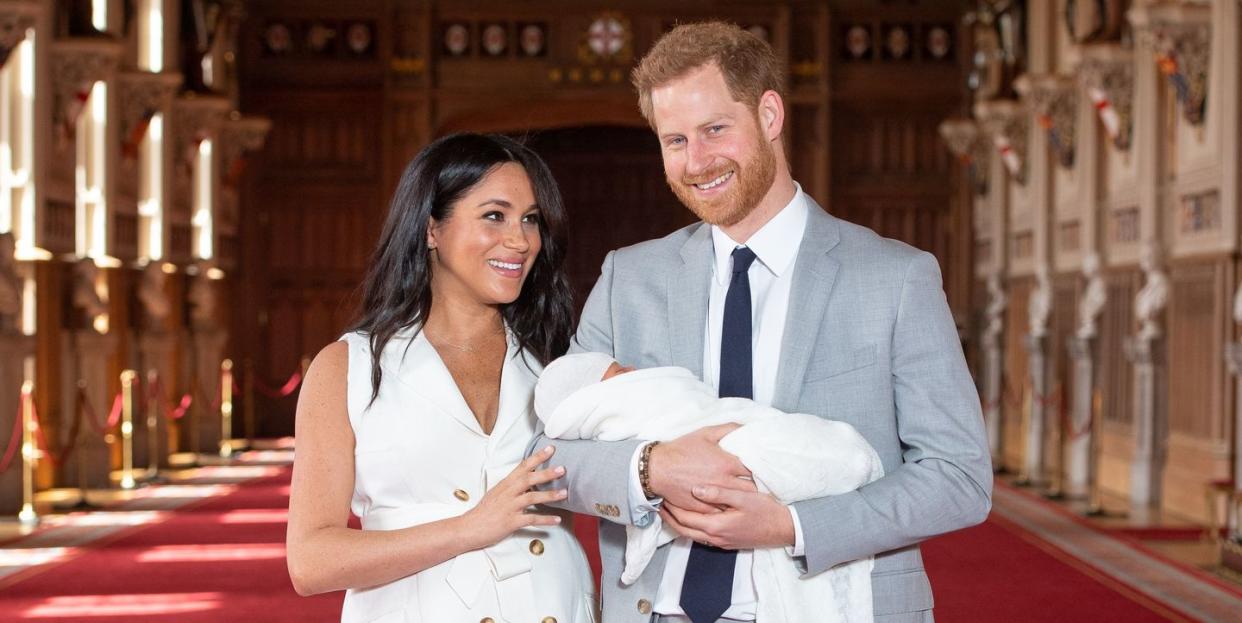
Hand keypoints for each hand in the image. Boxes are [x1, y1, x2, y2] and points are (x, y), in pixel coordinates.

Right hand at [462, 446, 567, 548]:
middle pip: (528, 479)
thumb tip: (527, 479)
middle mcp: (507, 493)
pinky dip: (545, 520)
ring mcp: (509, 507)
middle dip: (546, 473)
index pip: (522, 467)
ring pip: (531, 498)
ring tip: (564, 494)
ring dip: (549, 495)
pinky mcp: (511, 522)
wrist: (470, 528)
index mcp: (505, 484)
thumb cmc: (484, 511)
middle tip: (562, 469)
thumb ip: (512, 486)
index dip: (537, 457)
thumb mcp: (497, 493)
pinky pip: (531, 519)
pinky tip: (557, 520)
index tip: (550, 449)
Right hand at [648, 424, 751, 513]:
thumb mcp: (705, 433)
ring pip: (738, 503)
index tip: (763, 470)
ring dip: (743, 500)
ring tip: (749, 497)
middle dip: (756, 487)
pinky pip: (723, 512)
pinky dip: (728, 509)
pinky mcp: (704, 508)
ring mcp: (714, 497)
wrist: (657, 469)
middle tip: (759, 485)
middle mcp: (723, 482)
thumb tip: (746, 427)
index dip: (761, 470)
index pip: (755, 470)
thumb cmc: (681, 450)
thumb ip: (728, 429)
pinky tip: (731, 506)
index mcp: (726, 464)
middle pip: (751, 489)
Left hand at [660, 485, 794, 549]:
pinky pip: (702, 536)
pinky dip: (691, 527)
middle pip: (683, 530)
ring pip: (691, 535)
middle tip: (660, 502)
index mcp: (716, 526)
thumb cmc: (766, 511)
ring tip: (671, 509)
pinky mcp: (727, 542)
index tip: (662, 495)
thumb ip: (719, 493)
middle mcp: (715, 537)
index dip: (671, 508)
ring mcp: (721, 542)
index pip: (684, 518)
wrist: (784, 530)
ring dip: (679, 523)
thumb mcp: (744, 497)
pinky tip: (692, 516)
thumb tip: (696, 489)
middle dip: (669, 517)